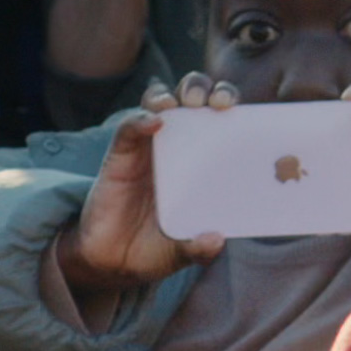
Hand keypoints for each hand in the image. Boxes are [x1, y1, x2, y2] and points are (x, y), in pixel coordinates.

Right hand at [56, 73, 235, 293]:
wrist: (113, 261)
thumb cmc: (155, 248)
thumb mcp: (182, 252)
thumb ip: (198, 248)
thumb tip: (216, 240)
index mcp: (201, 162)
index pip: (219, 119)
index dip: (229, 104)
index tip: (237, 108)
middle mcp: (177, 147)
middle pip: (191, 99)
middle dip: (203, 89)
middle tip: (215, 101)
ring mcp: (148, 148)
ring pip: (159, 102)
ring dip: (172, 95)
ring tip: (183, 103)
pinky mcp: (120, 155)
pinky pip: (129, 128)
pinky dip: (140, 120)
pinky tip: (153, 123)